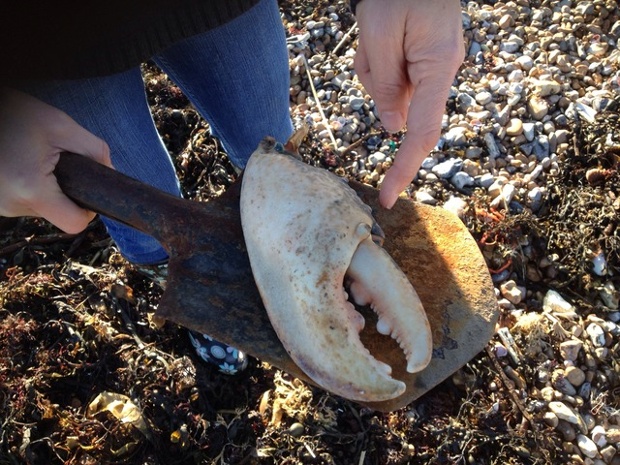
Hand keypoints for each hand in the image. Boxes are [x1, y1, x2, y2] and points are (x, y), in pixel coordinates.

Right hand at [0, 88, 110, 232]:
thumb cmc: (16, 114)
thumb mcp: (61, 126)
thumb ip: (94, 150)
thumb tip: (111, 172)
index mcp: (31, 189)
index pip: (74, 223)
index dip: (87, 210)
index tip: (87, 190)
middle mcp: (11, 204)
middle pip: (57, 214)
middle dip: (64, 191)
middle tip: (55, 162)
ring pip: (40, 207)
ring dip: (45, 187)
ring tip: (34, 159)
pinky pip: (23, 201)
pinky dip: (29, 186)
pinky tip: (22, 163)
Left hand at [355, 0, 463, 207]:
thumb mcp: (379, 35)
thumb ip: (386, 85)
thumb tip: (392, 128)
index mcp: (438, 67)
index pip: (423, 132)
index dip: (404, 167)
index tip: (387, 197)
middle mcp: (442, 71)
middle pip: (402, 109)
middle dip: (377, 85)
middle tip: (372, 49)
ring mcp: (434, 67)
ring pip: (393, 93)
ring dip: (373, 71)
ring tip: (375, 36)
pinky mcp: (424, 62)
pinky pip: (395, 79)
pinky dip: (378, 65)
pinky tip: (380, 39)